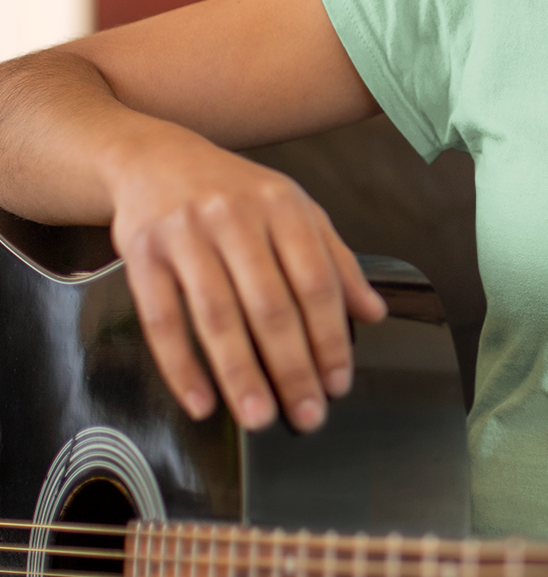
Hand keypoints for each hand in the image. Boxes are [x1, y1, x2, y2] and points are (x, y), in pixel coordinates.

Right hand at [107, 121, 386, 431]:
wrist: (156, 158)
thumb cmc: (236, 193)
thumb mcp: (296, 212)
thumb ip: (337, 262)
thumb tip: (374, 312)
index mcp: (284, 206)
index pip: (316, 282)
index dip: (330, 337)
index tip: (338, 383)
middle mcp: (237, 216)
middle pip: (270, 305)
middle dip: (292, 367)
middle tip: (307, 415)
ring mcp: (186, 233)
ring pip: (218, 316)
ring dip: (241, 374)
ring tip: (260, 417)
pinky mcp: (142, 253)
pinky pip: (162, 319)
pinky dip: (182, 367)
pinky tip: (202, 402)